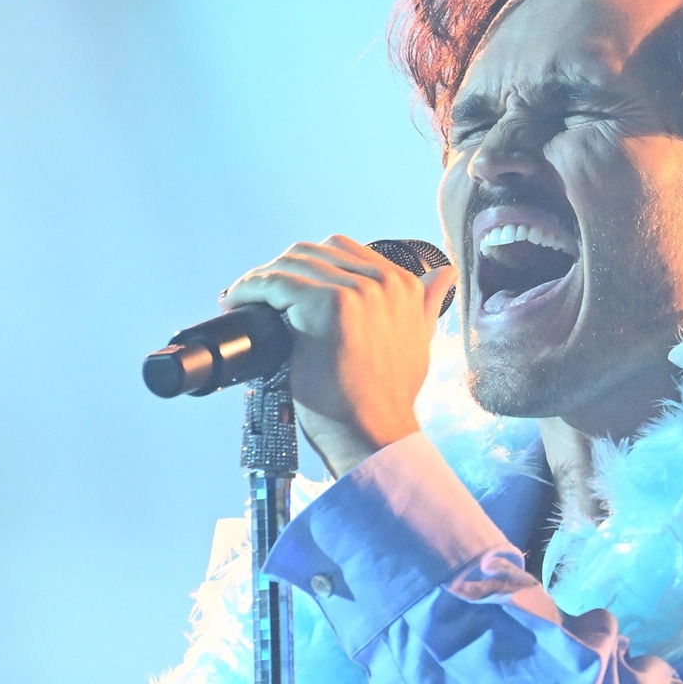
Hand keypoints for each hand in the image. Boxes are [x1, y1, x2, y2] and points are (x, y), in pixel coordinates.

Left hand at [221, 236, 455, 476]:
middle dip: (281, 269)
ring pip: (292, 265)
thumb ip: (425, 305)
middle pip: (314, 252)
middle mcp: (384, 281)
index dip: (306, 265)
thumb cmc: (387, 398)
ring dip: (260, 278)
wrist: (373, 433)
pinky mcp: (328, 305)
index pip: (342, 250)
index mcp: (404, 284)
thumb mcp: (418, 342)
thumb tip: (444, 275)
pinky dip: (251, 289)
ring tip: (241, 297)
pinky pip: (277, 284)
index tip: (282, 288)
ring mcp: (357, 291)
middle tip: (255, 293)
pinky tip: (238, 301)